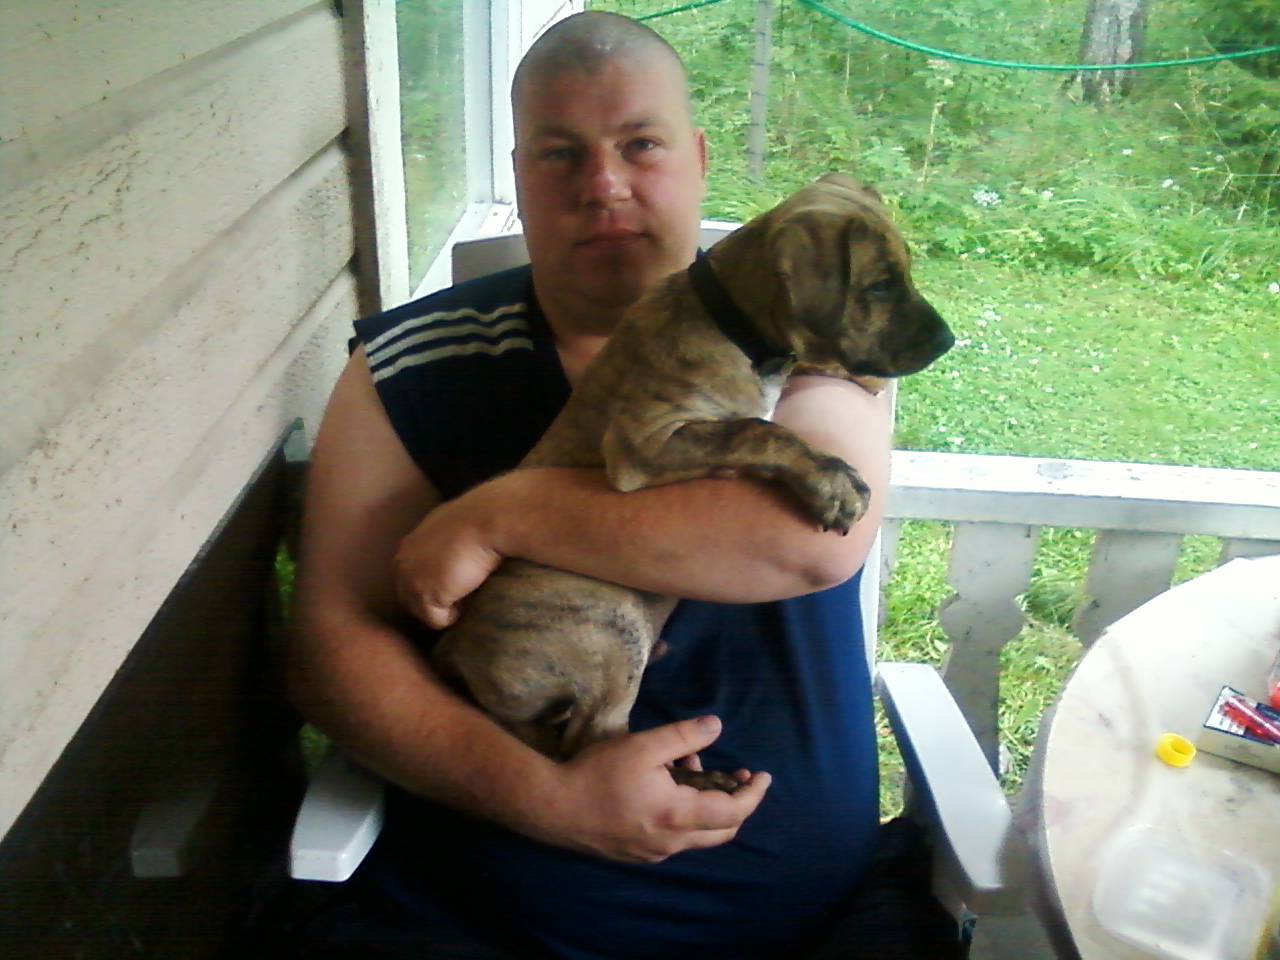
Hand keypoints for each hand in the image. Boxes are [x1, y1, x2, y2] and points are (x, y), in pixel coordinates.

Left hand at [394, 491, 502, 628]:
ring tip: (468, 597)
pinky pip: (438, 620)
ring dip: (445, 608)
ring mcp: (410, 581)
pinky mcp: (425, 596)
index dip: (434, 585)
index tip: (456, 584)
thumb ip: (441, 543)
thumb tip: (452, 556)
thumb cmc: (478, 519)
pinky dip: (455, 616)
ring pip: (423, 612)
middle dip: (435, 600)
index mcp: (408, 546)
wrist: (484, 521)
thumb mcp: (451, 527)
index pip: (411, 578)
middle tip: (462, 596)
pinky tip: (469, 600)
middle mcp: (402, 564)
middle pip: (411, 599)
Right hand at [525, 716, 770, 862]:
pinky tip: (664, 786)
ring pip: (697, 833)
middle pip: (721, 830)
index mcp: (678, 816)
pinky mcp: (637, 853)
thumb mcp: (643, 746)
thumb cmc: (597, 774)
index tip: (763, 776)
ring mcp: (654, 852)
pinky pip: (675, 836)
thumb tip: (716, 725)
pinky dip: (684, 812)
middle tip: (735, 774)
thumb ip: (683, 736)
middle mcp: (672, 842)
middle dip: (735, 801)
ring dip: (704, 802)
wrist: (552, 808)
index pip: (733, 813)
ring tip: (687, 765)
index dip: (753, 794)